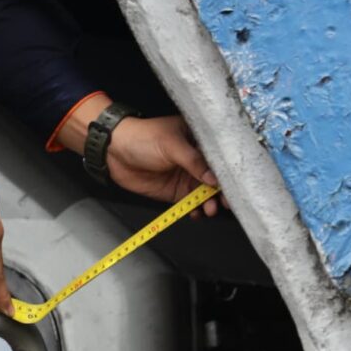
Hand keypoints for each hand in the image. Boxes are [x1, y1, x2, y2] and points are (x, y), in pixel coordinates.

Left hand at [55, 93, 221, 214]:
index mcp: (198, 140)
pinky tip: (197, 213)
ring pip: (205, 193)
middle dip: (222, 191)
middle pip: (216, 179)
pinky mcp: (175, 191)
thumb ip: (194, 162)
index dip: (228, 171)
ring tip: (210, 209)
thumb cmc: (142, 137)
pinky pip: (190, 203)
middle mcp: (195, 160)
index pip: (219, 157)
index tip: (236, 184)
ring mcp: (186, 176)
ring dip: (209, 202)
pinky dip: (195, 210)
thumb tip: (214, 179)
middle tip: (225, 202)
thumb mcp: (171, 145)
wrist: (114, 151)